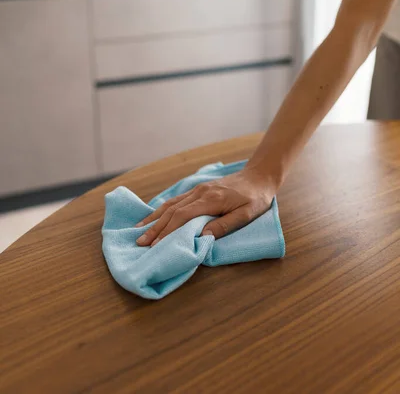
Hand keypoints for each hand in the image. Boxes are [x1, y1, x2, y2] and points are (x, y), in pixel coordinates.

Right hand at [135, 167, 274, 246]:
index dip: (168, 231)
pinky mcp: (198, 190)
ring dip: (154, 218)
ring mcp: (197, 189)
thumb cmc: (255, 198)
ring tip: (139, 230)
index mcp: (210, 199)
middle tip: (140, 242)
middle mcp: (199, 192)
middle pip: (172, 211)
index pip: (182, 216)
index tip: (156, 245)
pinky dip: (162, 209)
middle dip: (155, 227)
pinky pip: (176, 200)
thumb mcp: (247, 215)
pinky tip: (154, 216)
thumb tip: (202, 236)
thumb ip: (225, 225)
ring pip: (170, 204)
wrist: (258, 177)